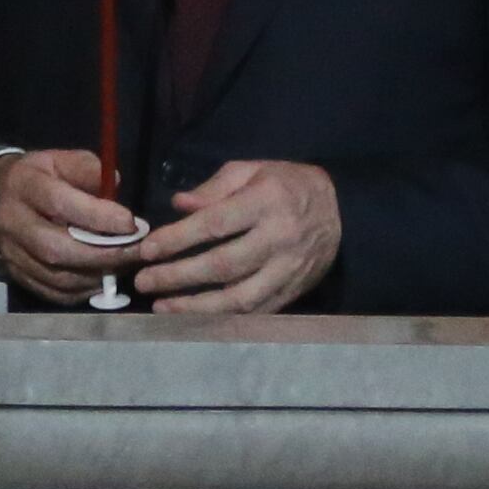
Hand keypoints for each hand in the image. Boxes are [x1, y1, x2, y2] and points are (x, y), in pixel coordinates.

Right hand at [0, 146, 146, 305]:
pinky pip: (51, 291)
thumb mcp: (60, 160)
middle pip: (55, 247)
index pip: (59, 203)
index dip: (98, 217)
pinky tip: (101, 280)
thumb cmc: (38, 178)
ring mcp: (11, 251)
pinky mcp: (15, 273)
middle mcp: (12, 221)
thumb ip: (88, 170)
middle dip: (102, 254)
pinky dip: (81, 291)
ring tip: (124, 266)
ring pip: (55, 275)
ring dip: (96, 275)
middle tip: (136, 252)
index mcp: (24, 186)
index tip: (131, 224)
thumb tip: (114, 186)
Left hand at [132, 158, 342, 314]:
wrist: (344, 209)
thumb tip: (178, 204)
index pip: (213, 225)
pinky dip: (226, 318)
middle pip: (223, 265)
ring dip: (197, 307)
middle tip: (143, 282)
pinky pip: (258, 311)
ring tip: (162, 307)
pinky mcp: (296, 289)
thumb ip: (214, 187)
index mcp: (266, 202)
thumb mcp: (252, 170)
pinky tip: (197, 318)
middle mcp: (279, 238)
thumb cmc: (288, 185)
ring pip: (240, 297)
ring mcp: (289, 269)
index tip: (146, 251)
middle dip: (178, 277)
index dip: (176, 239)